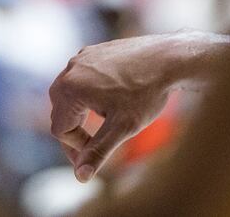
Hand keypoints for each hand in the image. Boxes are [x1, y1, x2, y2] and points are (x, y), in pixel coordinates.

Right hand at [48, 32, 224, 181]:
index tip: (96, 154)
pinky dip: (88, 94)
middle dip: (75, 131)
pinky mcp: (94, 51)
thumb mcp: (122, 128)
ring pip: (69, 94)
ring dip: (81, 112)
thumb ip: (98, 152)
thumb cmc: (147, 94)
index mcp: (71, 88)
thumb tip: (80, 177)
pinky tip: (110, 101)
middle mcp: (71, 69)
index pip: (60, 130)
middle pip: (60, 111)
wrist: (169, 58)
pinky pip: (81, 78)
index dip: (76, 148)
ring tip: (104, 123)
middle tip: (95, 146)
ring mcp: (82, 57)